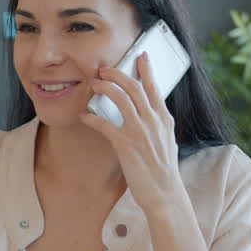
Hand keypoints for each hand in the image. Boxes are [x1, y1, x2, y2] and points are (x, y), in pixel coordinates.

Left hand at [80, 53, 184, 210]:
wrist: (165, 194)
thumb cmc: (164, 171)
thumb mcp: (167, 141)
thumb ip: (158, 125)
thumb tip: (150, 114)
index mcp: (165, 119)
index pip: (155, 87)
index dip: (146, 69)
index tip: (140, 56)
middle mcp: (153, 121)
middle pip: (134, 87)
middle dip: (117, 74)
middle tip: (104, 69)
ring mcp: (140, 132)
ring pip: (120, 98)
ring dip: (105, 88)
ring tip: (94, 84)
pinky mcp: (126, 145)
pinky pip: (105, 124)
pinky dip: (92, 118)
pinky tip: (83, 116)